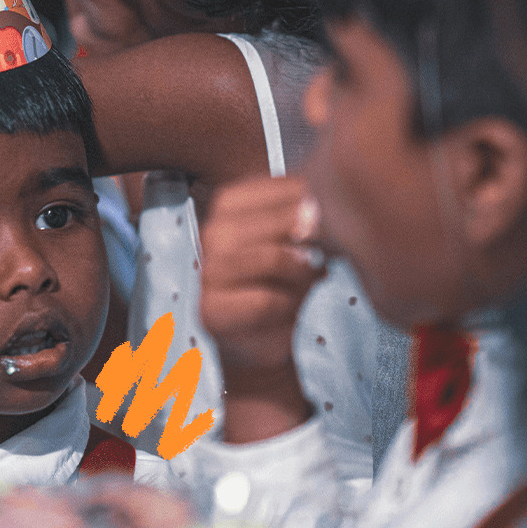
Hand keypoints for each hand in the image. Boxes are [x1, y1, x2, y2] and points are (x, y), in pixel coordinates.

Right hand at [200, 176, 323, 440]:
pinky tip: (288, 309)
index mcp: (227, 204)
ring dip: (301, 275)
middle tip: (316, 262)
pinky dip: (288, 306)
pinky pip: (266, 300)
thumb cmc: (282, 283)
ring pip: (272, 258)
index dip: (313, 207)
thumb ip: (305, 213)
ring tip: (306, 283)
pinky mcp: (210, 310)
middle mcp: (209, 232)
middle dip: (310, 243)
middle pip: (280, 221)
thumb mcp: (297, 239)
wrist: (261, 339)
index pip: (281, 188)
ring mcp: (206, 271)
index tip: (321, 230)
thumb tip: (320, 203)